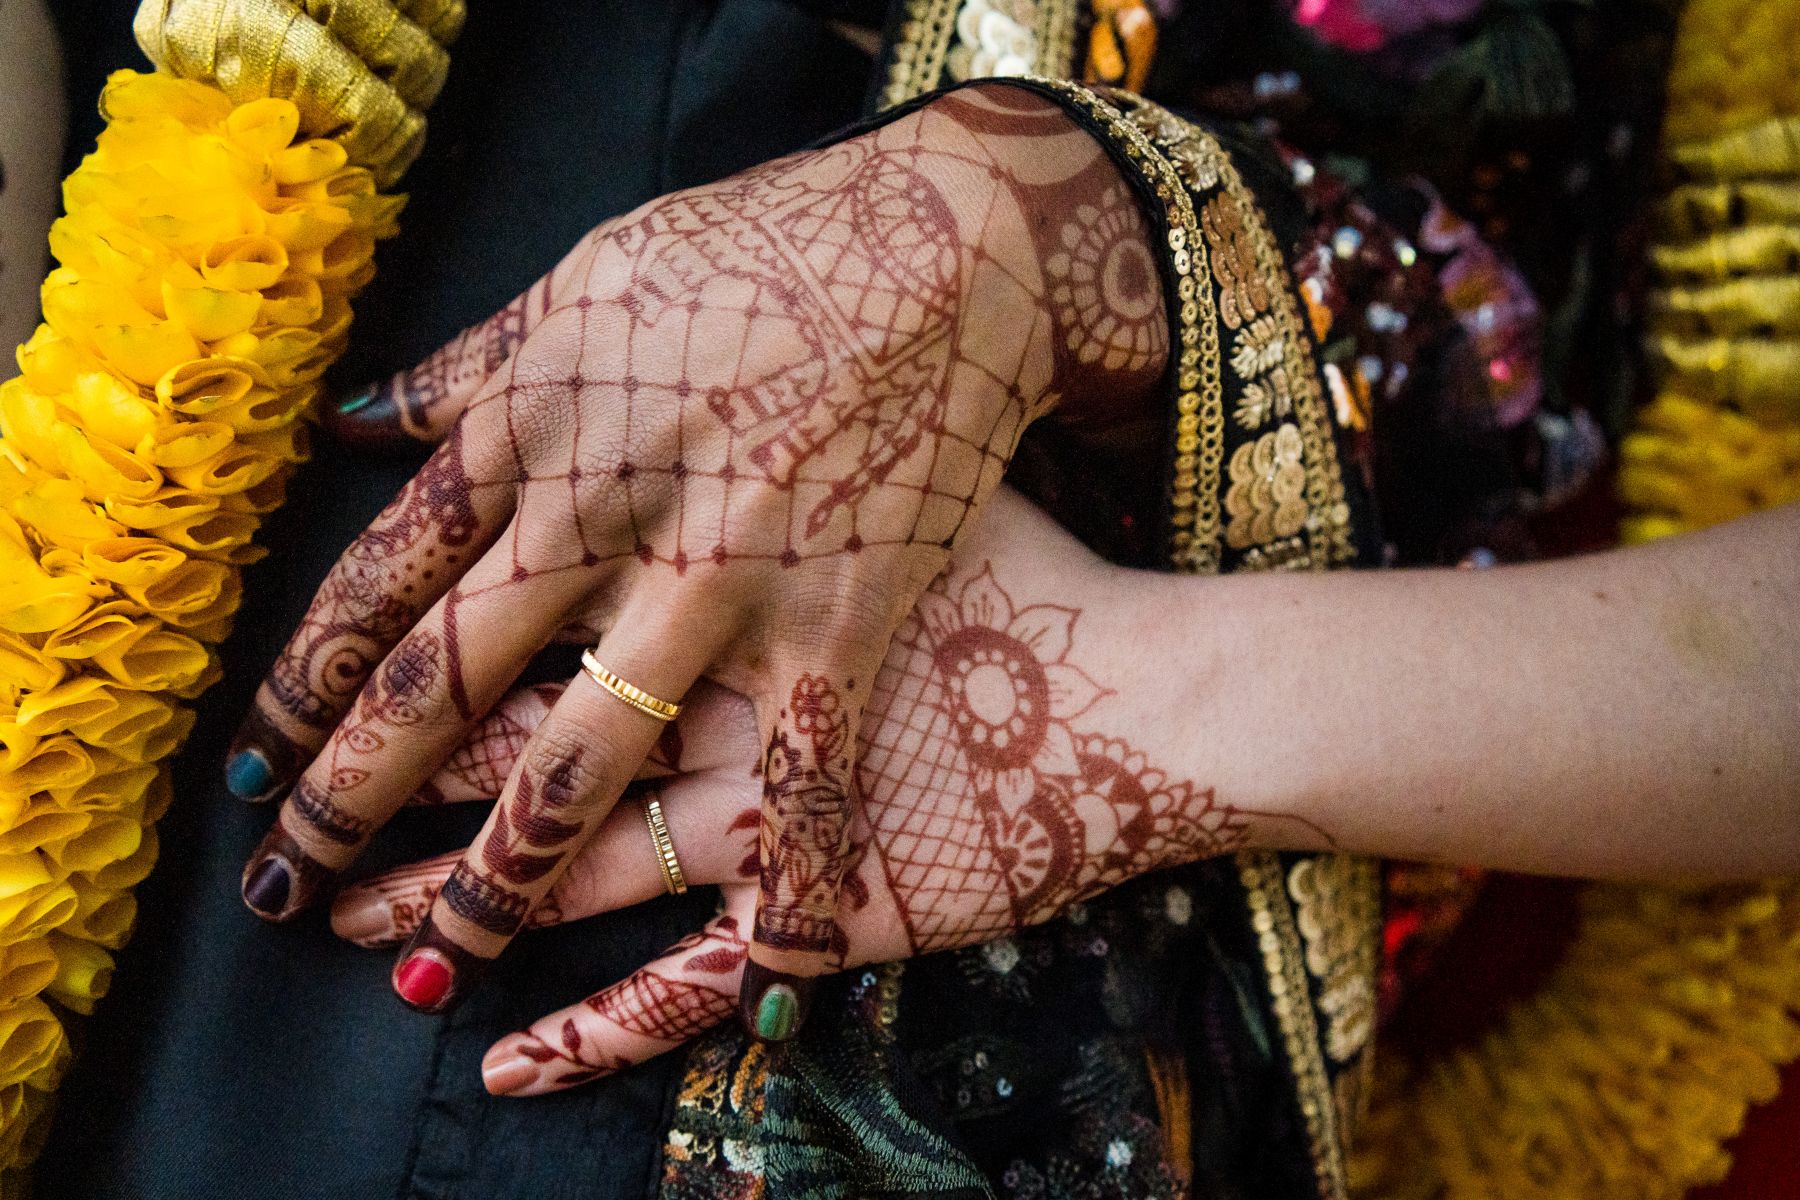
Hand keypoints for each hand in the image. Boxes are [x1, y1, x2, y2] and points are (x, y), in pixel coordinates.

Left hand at [228, 83, 1168, 1034]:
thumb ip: (475, 364)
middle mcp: (611, 515)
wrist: (953, 248)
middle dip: (358, 794)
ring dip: (499, 878)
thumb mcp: (596, 277)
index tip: (258, 760)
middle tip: (285, 885)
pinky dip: (795, 883)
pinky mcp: (841, 632)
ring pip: (587, 766)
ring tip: (426, 960)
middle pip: (455, 682)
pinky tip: (762, 986)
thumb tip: (359, 422)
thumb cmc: (768, 249)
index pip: (391, 576)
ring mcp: (726, 585)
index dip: (314, 677)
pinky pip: (804, 787)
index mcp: (542, 426)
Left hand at [326, 489, 1295, 1092]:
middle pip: (502, 738)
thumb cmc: (989, 532)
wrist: (1147, 668)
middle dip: (380, 800)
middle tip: (286, 852)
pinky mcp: (832, 893)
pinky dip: (597, 1028)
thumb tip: (423, 407)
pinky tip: (507, 1063)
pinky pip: (691, 975)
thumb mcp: (850, 476)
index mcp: (687, 548)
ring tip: (362, 939)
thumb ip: (632, 410)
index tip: (288, 721)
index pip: (486, 613)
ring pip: (571, 857)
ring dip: (458, 906)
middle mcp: (713, 674)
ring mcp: (768, 793)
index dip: (368, 676)